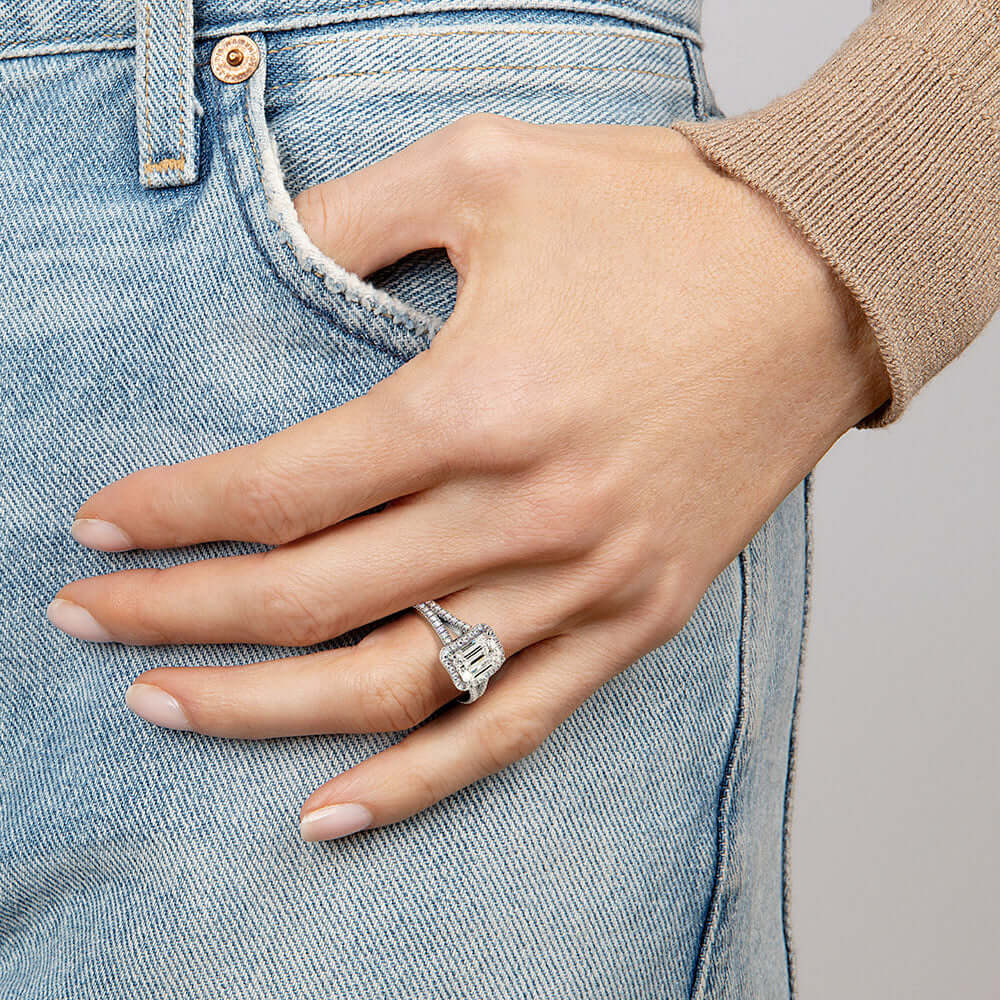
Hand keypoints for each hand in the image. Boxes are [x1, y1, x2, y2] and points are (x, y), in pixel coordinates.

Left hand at [49, 115, 888, 841]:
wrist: (823, 278)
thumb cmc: (667, 217)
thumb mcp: (491, 166)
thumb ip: (354, 215)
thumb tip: (264, 248)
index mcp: (479, 401)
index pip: (280, 491)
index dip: (172, 514)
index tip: (100, 527)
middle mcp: (528, 512)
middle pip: (310, 600)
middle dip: (178, 616)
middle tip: (90, 618)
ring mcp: (587, 583)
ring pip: (391, 686)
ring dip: (261, 711)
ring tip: (165, 706)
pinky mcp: (638, 616)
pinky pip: (510, 728)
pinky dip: (414, 783)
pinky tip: (329, 811)